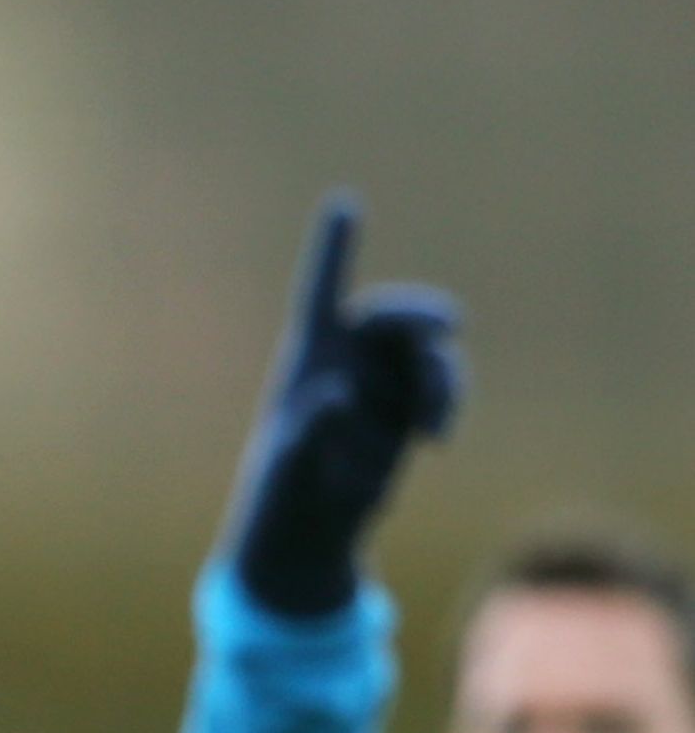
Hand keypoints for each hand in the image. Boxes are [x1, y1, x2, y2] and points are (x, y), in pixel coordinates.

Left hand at [226, 192, 461, 618]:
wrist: (308, 529)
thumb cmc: (282, 492)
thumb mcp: (288, 466)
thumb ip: (309, 430)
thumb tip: (335, 394)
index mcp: (306, 360)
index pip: (320, 293)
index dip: (333, 248)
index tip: (343, 203)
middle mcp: (347, 362)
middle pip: (391, 318)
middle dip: (422, 314)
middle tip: (450, 324)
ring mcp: (382, 384)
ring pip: (428, 356)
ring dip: (442, 378)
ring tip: (435, 428)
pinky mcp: (408, 411)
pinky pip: (440, 391)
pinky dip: (445, 406)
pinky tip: (434, 440)